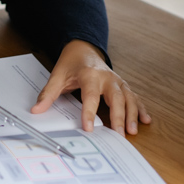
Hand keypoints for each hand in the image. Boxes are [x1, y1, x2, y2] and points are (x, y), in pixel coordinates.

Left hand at [30, 40, 150, 134]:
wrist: (84, 48)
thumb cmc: (72, 63)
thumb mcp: (58, 75)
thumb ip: (48, 93)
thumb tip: (36, 110)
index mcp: (90, 75)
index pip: (91, 96)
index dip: (89, 113)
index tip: (88, 128)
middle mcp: (107, 78)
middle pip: (116, 98)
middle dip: (118, 117)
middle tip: (119, 135)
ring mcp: (118, 81)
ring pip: (129, 98)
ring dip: (132, 115)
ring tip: (132, 132)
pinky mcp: (123, 86)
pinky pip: (134, 97)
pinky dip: (141, 109)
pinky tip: (146, 121)